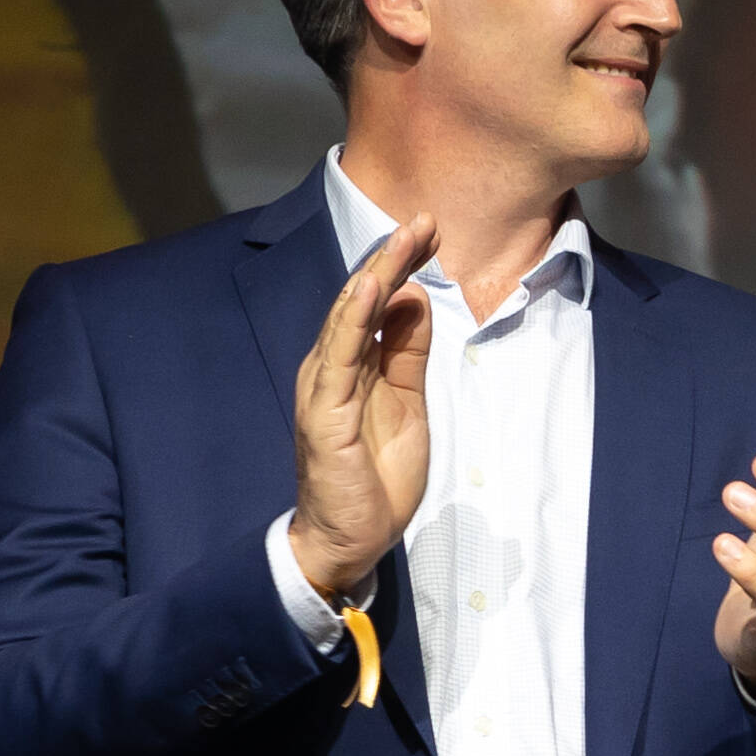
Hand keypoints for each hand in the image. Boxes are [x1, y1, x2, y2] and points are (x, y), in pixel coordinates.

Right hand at [288, 220, 438, 605]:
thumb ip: (408, 353)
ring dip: (376, 276)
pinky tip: (370, 290)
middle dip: (393, 258)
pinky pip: (340, 359)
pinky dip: (353, 321)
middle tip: (424, 219)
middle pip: (361, 302)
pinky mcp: (324, 412)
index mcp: (354, 365)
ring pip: (349, 320)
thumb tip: (415, 299)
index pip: (377, 304)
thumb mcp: (408, 402)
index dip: (401, 266)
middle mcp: (332, 368)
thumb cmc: (376, 473)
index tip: (431, 231)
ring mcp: (324, 388)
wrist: (351, 536)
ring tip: (402, 238)